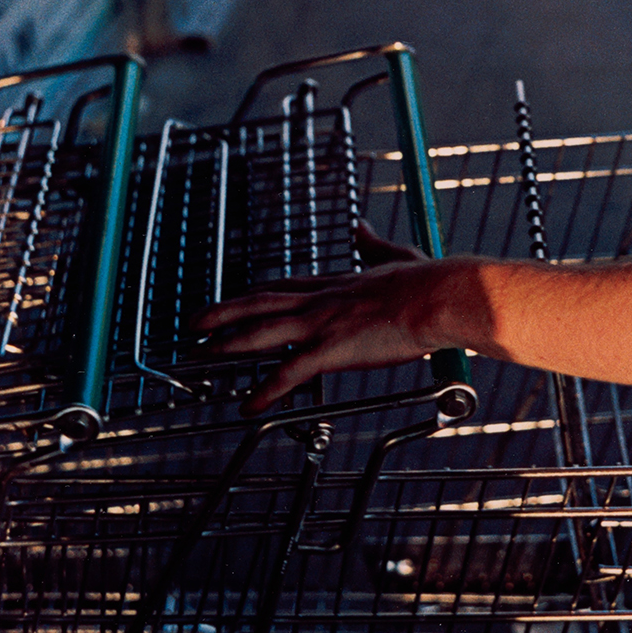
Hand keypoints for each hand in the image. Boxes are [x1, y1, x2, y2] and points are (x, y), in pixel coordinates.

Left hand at [193, 221, 487, 414]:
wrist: (439, 296)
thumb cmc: (428, 280)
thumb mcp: (397, 256)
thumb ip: (374, 245)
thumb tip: (362, 228)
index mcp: (335, 283)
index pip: (282, 288)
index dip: (252, 295)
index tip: (232, 299)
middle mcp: (320, 300)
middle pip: (258, 305)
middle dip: (222, 314)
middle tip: (193, 323)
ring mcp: (322, 323)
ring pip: (261, 334)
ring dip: (226, 345)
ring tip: (199, 357)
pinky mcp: (331, 349)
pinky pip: (288, 373)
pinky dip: (264, 390)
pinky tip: (247, 404)